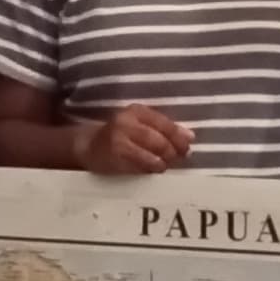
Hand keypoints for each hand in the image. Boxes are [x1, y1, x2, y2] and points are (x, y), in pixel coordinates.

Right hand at [74, 107, 192, 176]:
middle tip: (179, 158)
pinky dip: (149, 169)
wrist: (89, 146)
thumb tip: (190, 136)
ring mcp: (119, 141)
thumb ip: (164, 128)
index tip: (189, 145)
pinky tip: (153, 169)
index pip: (164, 123)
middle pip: (159, 140)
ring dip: (162, 162)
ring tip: (164, 165)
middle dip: (173, 151)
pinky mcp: (115, 158)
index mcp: (136, 111)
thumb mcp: (140, 124)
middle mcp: (126, 123)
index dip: (178, 136)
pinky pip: (139, 166)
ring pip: (150, 154)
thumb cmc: (121, 134)